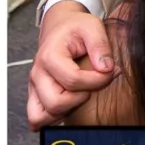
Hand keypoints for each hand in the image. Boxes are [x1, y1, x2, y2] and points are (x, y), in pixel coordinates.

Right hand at [28, 2, 115, 129]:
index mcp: (50, 57)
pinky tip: (71, 104)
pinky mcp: (36, 95)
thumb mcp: (93, 26)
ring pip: (41, 116)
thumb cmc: (77, 27)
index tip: (110, 72)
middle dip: (82, 98)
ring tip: (82, 95)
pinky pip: (38, 118)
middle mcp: (37, 75)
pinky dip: (53, 118)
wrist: (60, 27)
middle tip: (95, 84)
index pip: (73, 81)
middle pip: (55, 103)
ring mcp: (34, 87)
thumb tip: (107, 69)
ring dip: (65, 111)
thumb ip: (101, 46)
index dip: (96, 81)